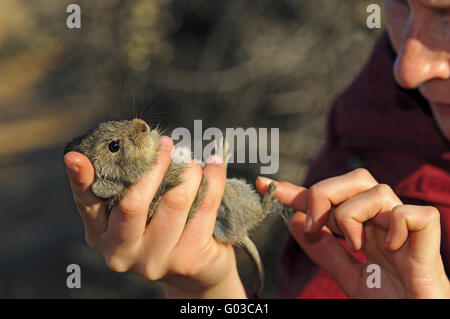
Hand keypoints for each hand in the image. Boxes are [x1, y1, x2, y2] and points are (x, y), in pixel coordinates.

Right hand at [64, 136, 245, 297]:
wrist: (197, 270)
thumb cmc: (163, 228)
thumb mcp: (141, 212)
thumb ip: (133, 186)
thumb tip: (145, 143)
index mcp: (102, 234)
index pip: (87, 203)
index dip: (80, 180)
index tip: (74, 157)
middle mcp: (122, 251)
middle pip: (133, 202)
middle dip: (154, 165)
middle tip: (166, 144)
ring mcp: (154, 260)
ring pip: (174, 201)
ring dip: (188, 172)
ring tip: (193, 162)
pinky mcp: (187, 260)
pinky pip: (204, 207)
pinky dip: (213, 179)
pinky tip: (215, 165)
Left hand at [256, 168, 449, 297]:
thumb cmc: (390, 301)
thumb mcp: (349, 277)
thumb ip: (325, 251)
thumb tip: (294, 220)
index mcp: (366, 229)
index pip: (329, 199)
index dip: (297, 191)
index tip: (265, 184)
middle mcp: (384, 222)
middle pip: (356, 178)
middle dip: (325, 194)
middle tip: (316, 226)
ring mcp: (406, 229)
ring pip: (378, 191)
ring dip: (355, 217)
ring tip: (357, 247)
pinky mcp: (429, 240)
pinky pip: (412, 214)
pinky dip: (396, 225)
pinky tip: (391, 247)